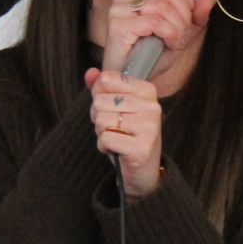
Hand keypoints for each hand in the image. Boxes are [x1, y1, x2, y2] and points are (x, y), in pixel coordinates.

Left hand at [86, 67, 162, 197]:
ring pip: (101, 120)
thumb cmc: (128, 135)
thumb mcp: (116, 108)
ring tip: (116, 139)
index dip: (99, 95)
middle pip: (100, 101)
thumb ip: (103, 88)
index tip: (112, 109)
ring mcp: (149, 128)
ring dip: (101, 133)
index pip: (106, 79)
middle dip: (98, 117)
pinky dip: (104, 147)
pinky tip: (117, 150)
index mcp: (147, 91)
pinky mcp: (141, 148)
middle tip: (114, 128)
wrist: (144, 171)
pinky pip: (105, 138)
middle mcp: (151, 107)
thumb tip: (90, 72)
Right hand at [99, 0, 214, 78]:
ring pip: (163, 7)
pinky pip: (155, 22)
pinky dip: (170, 34)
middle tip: (181, 33)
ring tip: (174, 42)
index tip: (188, 12)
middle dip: (184, 15)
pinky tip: (169, 45)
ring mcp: (119, 10)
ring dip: (177, 28)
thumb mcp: (179, 32)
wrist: (133, 79)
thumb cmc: (152, 55)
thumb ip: (194, 16)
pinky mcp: (118, 25)